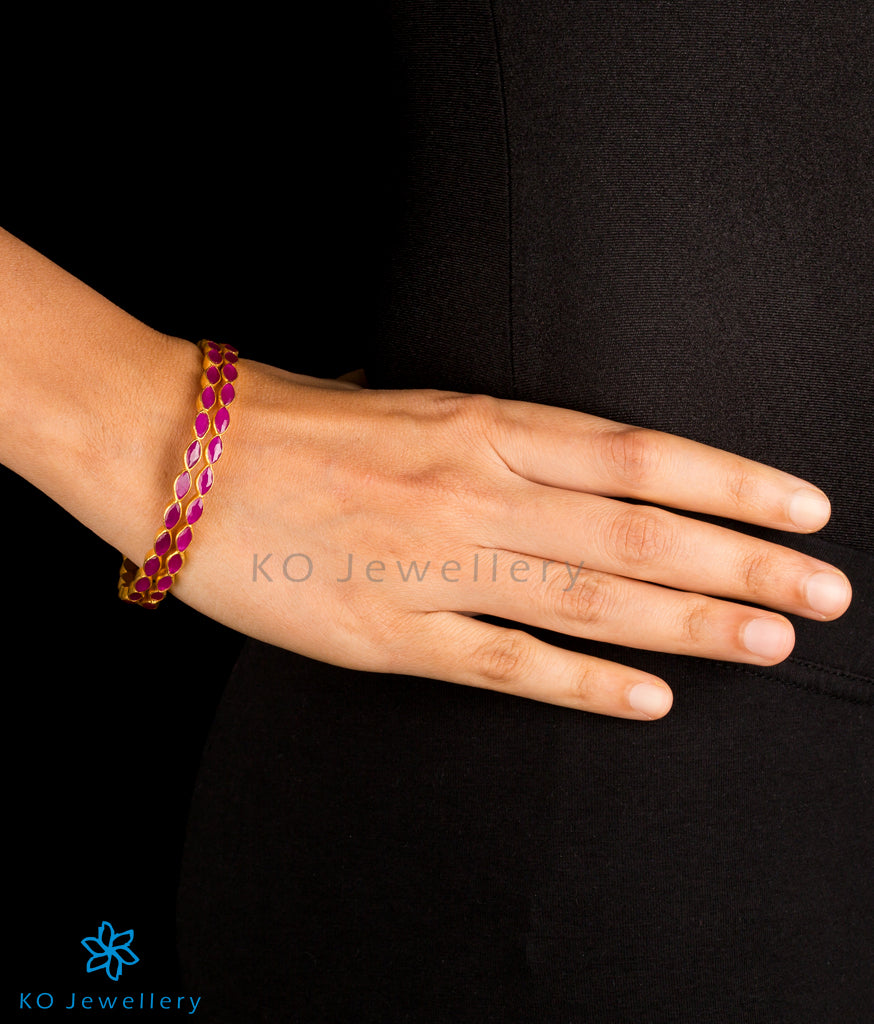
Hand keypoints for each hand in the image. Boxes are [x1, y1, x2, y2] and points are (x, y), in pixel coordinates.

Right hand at [172, 360, 851, 719]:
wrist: (180, 456)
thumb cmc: (289, 419)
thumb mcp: (403, 400)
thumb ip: (484, 431)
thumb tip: (549, 453)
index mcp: (479, 424)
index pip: (638, 454)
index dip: (731, 480)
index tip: (802, 504)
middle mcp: (473, 491)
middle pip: (639, 531)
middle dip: (743, 562)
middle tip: (826, 590)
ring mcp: (434, 565)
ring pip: (589, 600)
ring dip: (689, 625)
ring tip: (771, 641)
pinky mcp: (387, 634)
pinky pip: (503, 664)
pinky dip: (582, 686)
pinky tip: (648, 701)